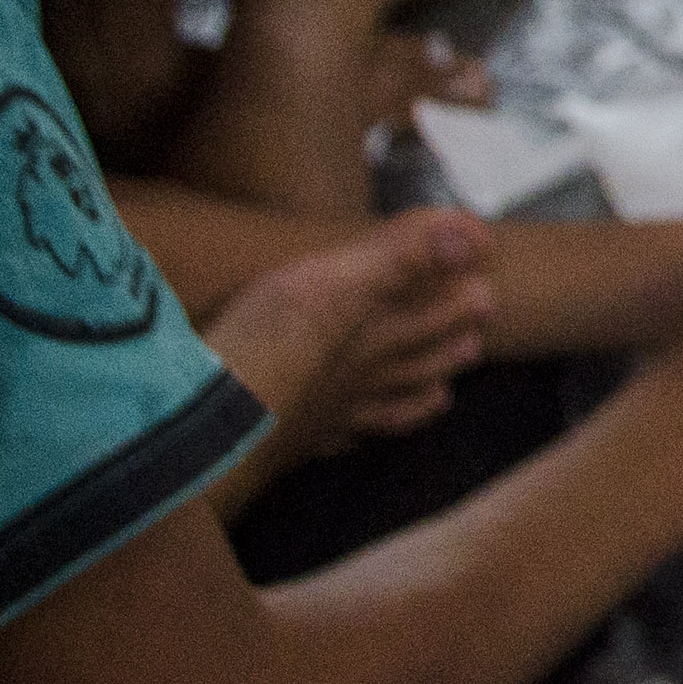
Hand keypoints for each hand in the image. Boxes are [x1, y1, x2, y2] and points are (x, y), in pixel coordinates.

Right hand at [199, 210, 496, 473]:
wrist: (196, 438)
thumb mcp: (330, 285)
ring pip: (382, 406)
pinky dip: (350, 439)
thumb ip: (401, 258)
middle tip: (479, 329)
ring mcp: (320, 417)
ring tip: (441, 395)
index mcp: (370, 338)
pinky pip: (328, 443)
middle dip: (448, 341)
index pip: (429, 312)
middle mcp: (354, 380)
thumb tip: (475, 239)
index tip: (486, 266)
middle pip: (414, 361)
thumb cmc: (261, 352)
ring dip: (414, 394)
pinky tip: (350, 441)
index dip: (457, 289)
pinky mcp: (283, 444)